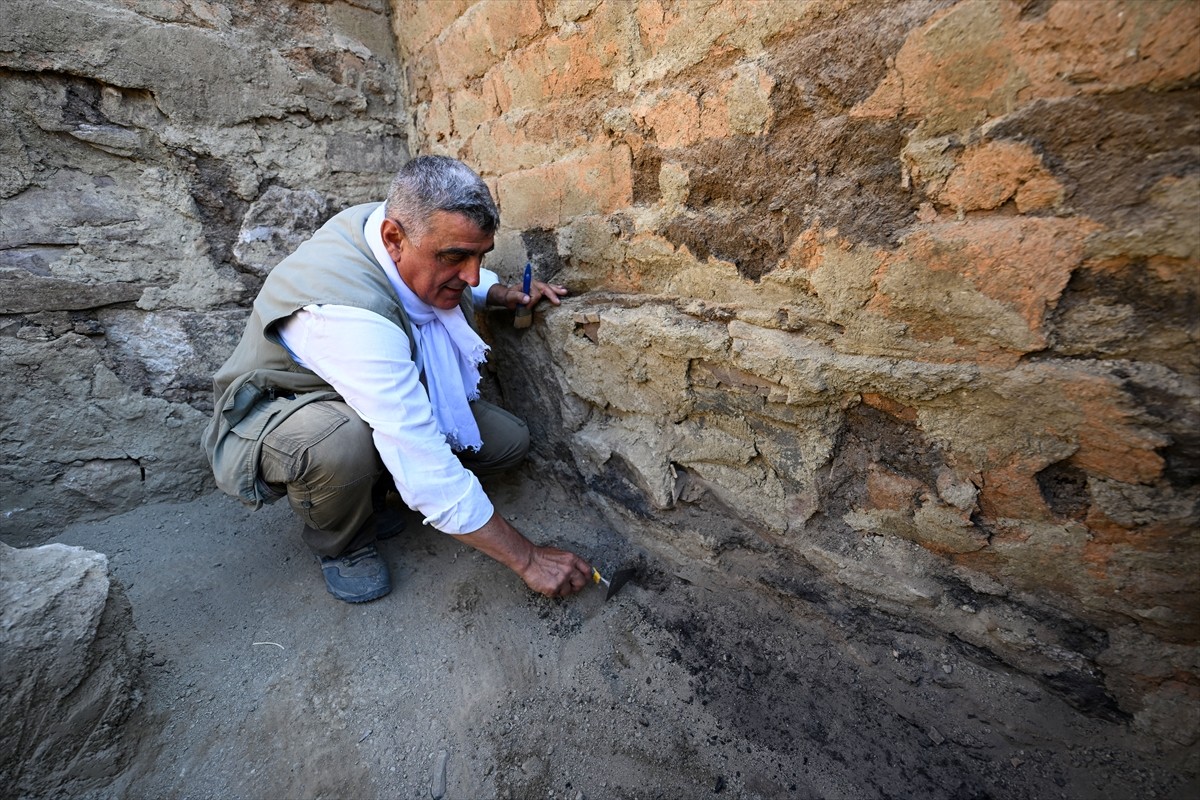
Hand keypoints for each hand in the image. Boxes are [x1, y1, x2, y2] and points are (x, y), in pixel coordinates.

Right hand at [456, 511, 592, 598]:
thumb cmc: (541, 556)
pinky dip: (552, 592)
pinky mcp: (554, 588)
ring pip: (569, 591)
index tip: (584, 579)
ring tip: (552, 582)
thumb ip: (571, 562)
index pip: (587, 571)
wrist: (528, 560)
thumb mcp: (560, 554)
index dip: (586, 577)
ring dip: (562, 589)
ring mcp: (562, 579)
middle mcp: (569, 569)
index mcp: (572, 559)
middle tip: (569, 586)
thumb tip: (579, 570)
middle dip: (576, 586)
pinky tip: (546, 584)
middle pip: (582, 583)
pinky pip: (557, 594)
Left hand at [490, 280, 568, 309]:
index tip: (527, 307)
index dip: (533, 301)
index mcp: (528, 284)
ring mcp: (538, 286)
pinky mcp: (540, 290)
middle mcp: (534, 284)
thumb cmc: (509, 296)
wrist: (508, 295)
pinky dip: (555, 289)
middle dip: (551, 295)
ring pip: (549, 287)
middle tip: (557, 302)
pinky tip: (562, 289)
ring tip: (564, 292)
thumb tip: (527, 299)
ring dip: (556, 290)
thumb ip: (518, 297)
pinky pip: (549, 288)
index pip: (535, 293)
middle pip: (545, 288)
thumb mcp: (510, 297)